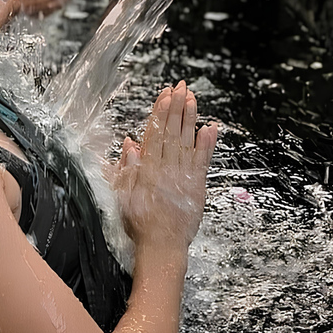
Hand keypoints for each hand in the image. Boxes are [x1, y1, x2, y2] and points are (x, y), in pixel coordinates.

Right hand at [114, 81, 216, 249]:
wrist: (160, 245)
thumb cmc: (139, 223)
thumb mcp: (123, 195)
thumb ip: (126, 168)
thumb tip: (130, 144)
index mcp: (146, 169)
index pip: (154, 134)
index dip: (160, 113)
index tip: (165, 95)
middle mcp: (165, 168)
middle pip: (171, 132)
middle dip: (176, 107)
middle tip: (182, 87)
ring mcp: (182, 175)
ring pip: (186, 140)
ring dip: (189, 118)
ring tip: (192, 98)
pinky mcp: (196, 185)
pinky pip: (203, 160)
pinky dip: (207, 143)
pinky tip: (210, 127)